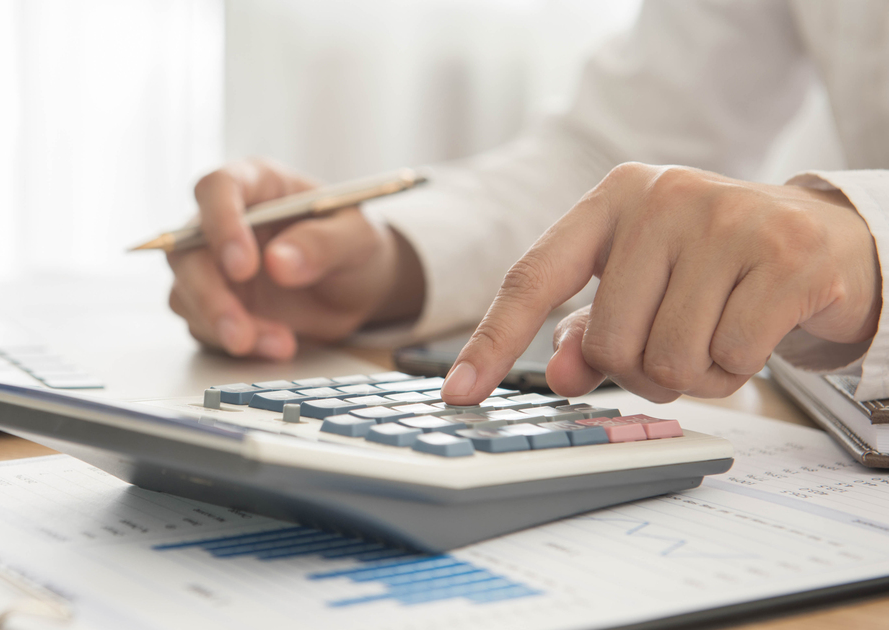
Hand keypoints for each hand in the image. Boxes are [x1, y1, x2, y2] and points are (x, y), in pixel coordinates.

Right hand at [168, 158, 423, 359]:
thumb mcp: (357, 238)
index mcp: (256, 184)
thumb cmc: (353, 245)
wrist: (355, 287)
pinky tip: (277, 346)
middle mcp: (223, 221)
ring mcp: (213, 265)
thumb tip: (279, 262)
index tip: (244, 266)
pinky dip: (237, 344)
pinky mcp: (214, 303)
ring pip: (186, 293)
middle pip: (186, 249)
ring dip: (223, 326)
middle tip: (241, 330)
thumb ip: (323, 244)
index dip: (221, 223)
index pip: (218, 188)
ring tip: (281, 345)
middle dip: (209, 294)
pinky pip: (203, 326)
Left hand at [442, 163, 880, 403]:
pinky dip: (740, 369)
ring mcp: (728, 220)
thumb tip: (563, 374)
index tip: (458, 394)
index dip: (493, 342)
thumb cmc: (714, 265)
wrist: (824, 235)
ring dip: (694, 375)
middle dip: (641, 369)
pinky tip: (757, 331)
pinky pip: (732, 359)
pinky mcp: (786, 255)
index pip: (533, 278)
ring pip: (670, 359)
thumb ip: (592, 328)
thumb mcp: (643, 282)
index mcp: (613, 198)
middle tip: (677, 347)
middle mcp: (664, 196)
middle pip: (610, 341)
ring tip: (719, 334)